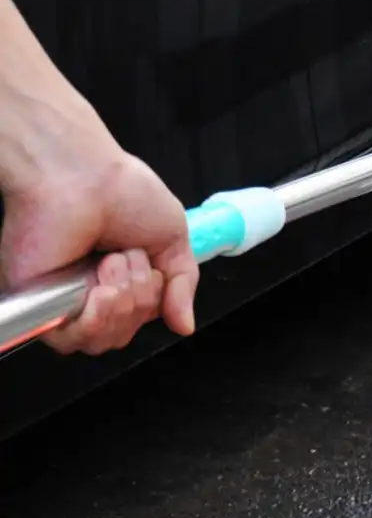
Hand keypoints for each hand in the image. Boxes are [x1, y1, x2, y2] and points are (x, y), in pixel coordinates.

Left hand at [0, 111, 198, 354]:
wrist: (85, 177)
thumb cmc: (123, 192)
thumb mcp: (175, 239)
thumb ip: (183, 286)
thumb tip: (185, 326)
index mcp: (122, 277)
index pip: (141, 320)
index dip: (153, 304)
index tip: (153, 270)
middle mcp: (91, 289)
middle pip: (124, 334)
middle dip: (140, 301)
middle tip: (130, 258)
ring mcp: (64, 297)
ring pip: (102, 340)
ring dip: (121, 305)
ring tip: (112, 264)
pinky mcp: (40, 301)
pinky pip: (73, 338)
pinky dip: (96, 318)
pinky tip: (101, 289)